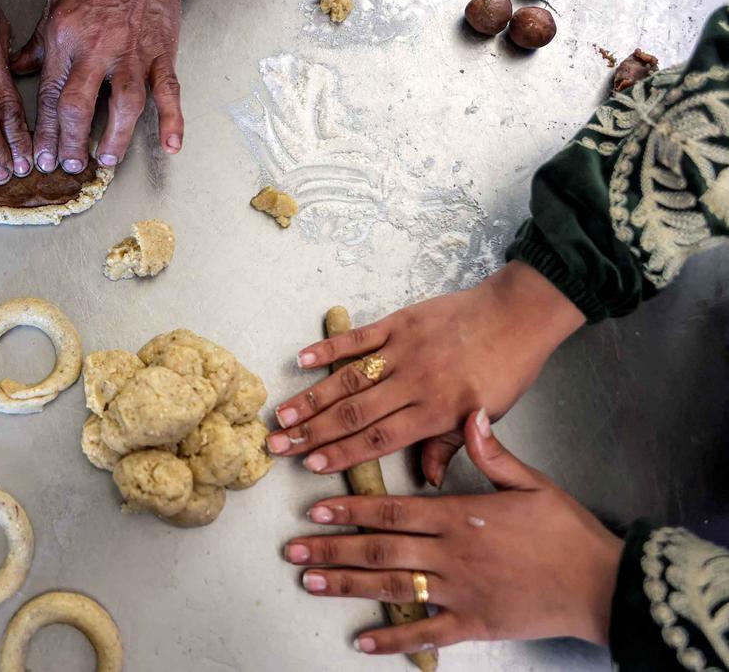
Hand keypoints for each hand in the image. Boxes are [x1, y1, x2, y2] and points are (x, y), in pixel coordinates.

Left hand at [10, 0, 196, 172]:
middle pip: (79, 106)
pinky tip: (172, 145)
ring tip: (107, 159)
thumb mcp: (54, 6)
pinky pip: (168, 91)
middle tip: (69, 167)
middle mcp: (97, 49)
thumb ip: (38, 45)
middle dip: (71, 143)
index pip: (50, 95)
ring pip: (124, 104)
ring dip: (115, 137)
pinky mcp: (161, 53)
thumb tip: (18, 69)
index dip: (44, 132)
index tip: (42, 157)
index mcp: (65, 39)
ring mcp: (132, 53)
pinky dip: (172, 119)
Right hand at [267, 261, 585, 484]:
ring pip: (348, 379)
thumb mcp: (486, 418)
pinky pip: (358, 338)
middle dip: (312, 433)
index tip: (310, 465)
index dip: (341, 454)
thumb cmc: (505, 369)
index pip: (378, 440)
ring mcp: (403, 351)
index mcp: (436, 412)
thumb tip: (427, 482)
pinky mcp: (399, 323)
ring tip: (282, 415)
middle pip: (353, 414)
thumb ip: (448, 446)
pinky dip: (328, 348)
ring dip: (311, 398)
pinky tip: (302, 360)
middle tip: (278, 446)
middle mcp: (415, 383)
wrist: (518, 315)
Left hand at [283, 410, 622, 654]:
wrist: (602, 584)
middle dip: (332, 547)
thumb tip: (469, 415)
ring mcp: (460, 591)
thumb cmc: (566, 532)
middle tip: (294, 549)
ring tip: (310, 582)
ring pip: (392, 587)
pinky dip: (392, 639)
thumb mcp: (531, 482)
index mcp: (460, 516)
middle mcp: (451, 554)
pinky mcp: (473, 624)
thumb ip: (492, 452)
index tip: (316, 506)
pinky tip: (361, 640)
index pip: (392, 510)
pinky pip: (426, 632)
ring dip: (347, 585)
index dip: (350, 508)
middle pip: (380, 549)